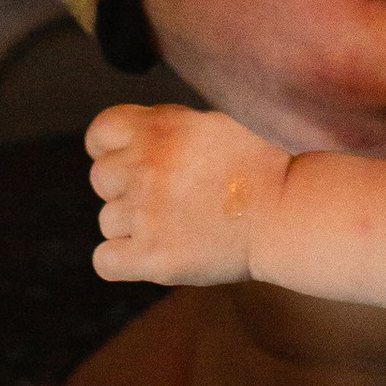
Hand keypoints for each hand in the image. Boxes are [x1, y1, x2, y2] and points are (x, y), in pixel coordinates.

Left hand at [89, 102, 287, 282]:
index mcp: (158, 128)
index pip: (100, 133)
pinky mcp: (153, 257)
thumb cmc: (254, 168)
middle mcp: (145, 166)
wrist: (286, 212)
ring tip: (178, 224)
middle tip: (168, 197)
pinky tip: (153, 252)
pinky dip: (123, 260)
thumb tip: (121, 141)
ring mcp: (146, 214)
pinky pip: (105, 260)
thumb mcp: (207, 126)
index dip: (109, 148)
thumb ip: (160, 129)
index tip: (129, 161)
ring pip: (108, 220)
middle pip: (101, 178)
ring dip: (134, 225)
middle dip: (127, 186)